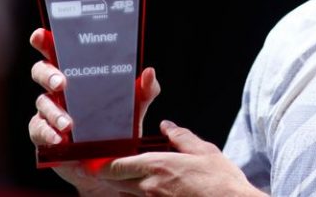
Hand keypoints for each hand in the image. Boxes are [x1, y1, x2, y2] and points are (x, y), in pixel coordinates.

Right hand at [27, 28, 160, 192]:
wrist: (109, 163)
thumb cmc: (118, 126)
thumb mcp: (135, 107)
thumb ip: (144, 90)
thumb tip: (149, 72)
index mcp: (78, 74)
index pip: (59, 51)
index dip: (46, 41)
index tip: (42, 35)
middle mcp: (59, 89)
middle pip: (42, 71)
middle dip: (48, 74)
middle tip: (61, 83)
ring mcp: (48, 111)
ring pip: (42, 103)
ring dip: (54, 111)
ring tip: (69, 123)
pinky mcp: (43, 134)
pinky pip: (38, 130)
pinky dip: (48, 133)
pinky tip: (59, 138)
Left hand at [93, 120, 265, 196]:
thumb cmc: (221, 181)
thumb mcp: (205, 151)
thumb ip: (181, 137)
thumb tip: (166, 126)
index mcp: (158, 166)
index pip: (116, 166)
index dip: (102, 164)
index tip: (95, 162)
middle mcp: (149, 188)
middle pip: (116, 182)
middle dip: (110, 175)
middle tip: (107, 169)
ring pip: (126, 195)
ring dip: (125, 187)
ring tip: (130, 180)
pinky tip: (149, 191)